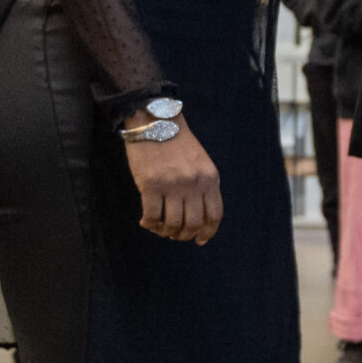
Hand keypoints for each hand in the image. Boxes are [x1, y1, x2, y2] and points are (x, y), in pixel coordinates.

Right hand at [127, 113, 221, 243]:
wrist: (156, 122)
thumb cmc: (178, 143)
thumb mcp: (201, 163)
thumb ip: (203, 185)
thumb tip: (200, 215)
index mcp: (210, 179)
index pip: (214, 214)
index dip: (208, 232)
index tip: (200, 240)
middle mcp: (194, 184)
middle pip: (193, 223)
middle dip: (184, 235)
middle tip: (175, 235)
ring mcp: (172, 185)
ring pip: (172, 223)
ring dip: (166, 232)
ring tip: (160, 229)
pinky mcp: (150, 184)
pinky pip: (152, 215)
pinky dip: (150, 224)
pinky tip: (146, 222)